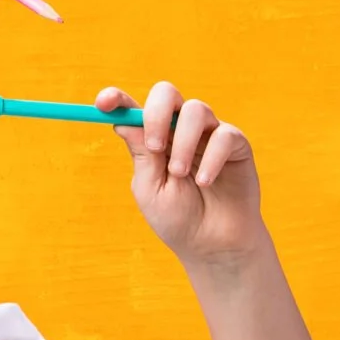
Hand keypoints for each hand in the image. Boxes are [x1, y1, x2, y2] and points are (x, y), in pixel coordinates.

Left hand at [102, 81, 264, 268]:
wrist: (214, 246)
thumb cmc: (179, 219)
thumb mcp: (150, 188)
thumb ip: (141, 154)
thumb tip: (122, 121)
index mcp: (153, 139)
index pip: (132, 109)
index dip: (116, 99)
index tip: (103, 104)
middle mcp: (180, 130)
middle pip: (166, 93)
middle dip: (156, 114)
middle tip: (155, 146)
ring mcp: (208, 134)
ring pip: (196, 110)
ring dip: (184, 143)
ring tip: (180, 175)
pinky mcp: (236, 145)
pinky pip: (225, 135)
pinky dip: (212, 158)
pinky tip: (204, 182)